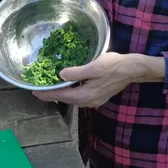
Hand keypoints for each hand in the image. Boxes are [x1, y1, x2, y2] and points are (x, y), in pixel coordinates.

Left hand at [33, 53, 165, 107]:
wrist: (132, 69)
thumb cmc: (114, 66)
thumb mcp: (94, 66)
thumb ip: (77, 73)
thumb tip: (61, 75)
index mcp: (86, 95)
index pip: (61, 96)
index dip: (47, 94)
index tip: (34, 92)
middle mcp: (89, 101)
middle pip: (65, 99)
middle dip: (52, 95)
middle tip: (39, 89)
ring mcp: (94, 100)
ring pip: (73, 98)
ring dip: (61, 94)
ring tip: (50, 87)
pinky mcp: (98, 96)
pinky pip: (79, 96)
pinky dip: (70, 92)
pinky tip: (67, 86)